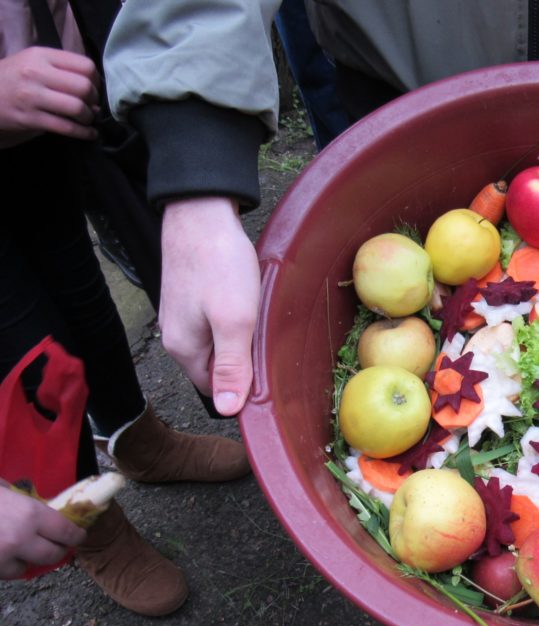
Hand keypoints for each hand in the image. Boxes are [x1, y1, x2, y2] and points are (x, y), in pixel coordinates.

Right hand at [0, 46, 98, 146]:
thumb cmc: (13, 79)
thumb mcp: (33, 63)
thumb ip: (63, 72)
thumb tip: (96, 97)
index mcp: (40, 56)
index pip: (85, 65)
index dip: (96, 80)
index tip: (93, 88)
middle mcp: (36, 73)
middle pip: (84, 87)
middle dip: (94, 100)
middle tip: (91, 106)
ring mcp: (32, 96)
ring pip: (77, 108)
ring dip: (88, 117)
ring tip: (86, 119)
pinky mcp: (30, 118)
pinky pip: (66, 127)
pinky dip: (83, 133)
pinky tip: (88, 133)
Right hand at [0, 484, 84, 578]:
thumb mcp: (4, 488)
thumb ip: (24, 499)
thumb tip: (42, 504)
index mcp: (31, 514)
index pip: (67, 532)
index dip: (76, 536)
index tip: (79, 535)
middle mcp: (21, 539)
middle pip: (53, 555)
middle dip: (58, 550)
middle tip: (56, 545)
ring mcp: (3, 557)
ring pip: (27, 568)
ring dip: (28, 560)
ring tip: (24, 550)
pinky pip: (6, 573)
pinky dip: (8, 566)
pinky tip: (4, 554)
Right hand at [159, 197, 260, 415]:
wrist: (201, 212)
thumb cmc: (218, 264)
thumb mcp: (234, 321)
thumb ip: (232, 366)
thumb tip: (229, 410)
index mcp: (184, 349)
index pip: (215, 390)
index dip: (243, 387)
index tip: (271, 372)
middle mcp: (177, 335)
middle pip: (217, 366)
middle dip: (244, 360)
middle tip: (269, 339)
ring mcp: (183, 314)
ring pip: (219, 342)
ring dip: (242, 337)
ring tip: (260, 318)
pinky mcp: (193, 295)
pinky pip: (217, 320)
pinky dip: (236, 317)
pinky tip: (249, 301)